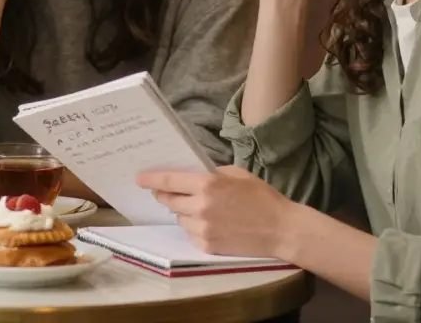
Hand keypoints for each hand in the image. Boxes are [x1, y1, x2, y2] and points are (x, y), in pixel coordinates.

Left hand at [137, 166, 297, 259]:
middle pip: (169, 200)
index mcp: (208, 184)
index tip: (139, 178)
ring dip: (184, 212)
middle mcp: (201, 206)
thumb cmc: (262, 198)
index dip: (151, 179)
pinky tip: (213, 224)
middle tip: (166, 192)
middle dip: (165, 195)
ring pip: (179, 218)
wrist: (281, 230)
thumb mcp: (237, 174)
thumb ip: (212, 174)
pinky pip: (190, 233)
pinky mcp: (207, 245)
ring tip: (203, 210)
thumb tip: (191, 176)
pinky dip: (195, 227)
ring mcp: (202, 228)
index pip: (169, 181)